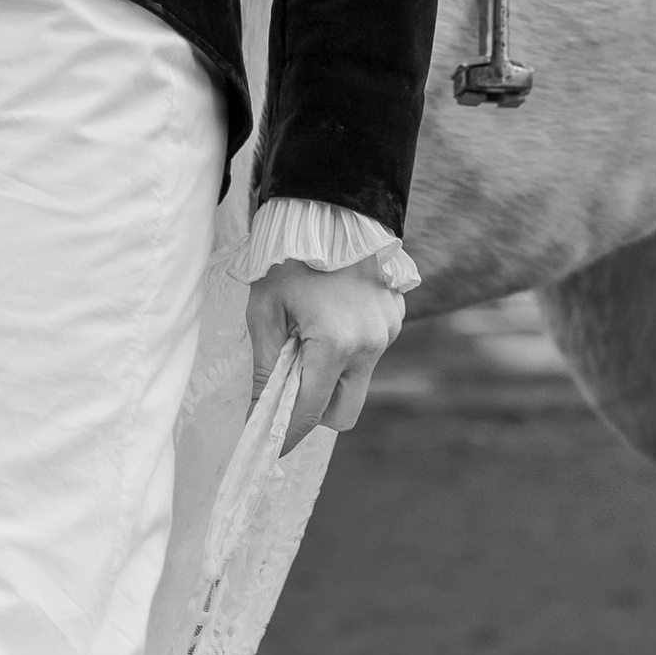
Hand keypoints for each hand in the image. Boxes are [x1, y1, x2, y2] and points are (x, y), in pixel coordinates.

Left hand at [245, 252, 404, 456]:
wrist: (330, 206)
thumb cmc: (289, 257)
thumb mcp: (265, 311)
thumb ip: (266, 369)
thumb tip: (259, 417)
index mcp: (335, 343)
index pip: (312, 411)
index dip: (288, 435)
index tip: (269, 447)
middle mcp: (370, 343)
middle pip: (344, 411)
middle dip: (316, 412)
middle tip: (290, 389)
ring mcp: (389, 330)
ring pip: (358, 380)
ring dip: (333, 376)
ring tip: (309, 338)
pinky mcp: (396, 316)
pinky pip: (371, 350)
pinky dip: (350, 348)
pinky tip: (332, 315)